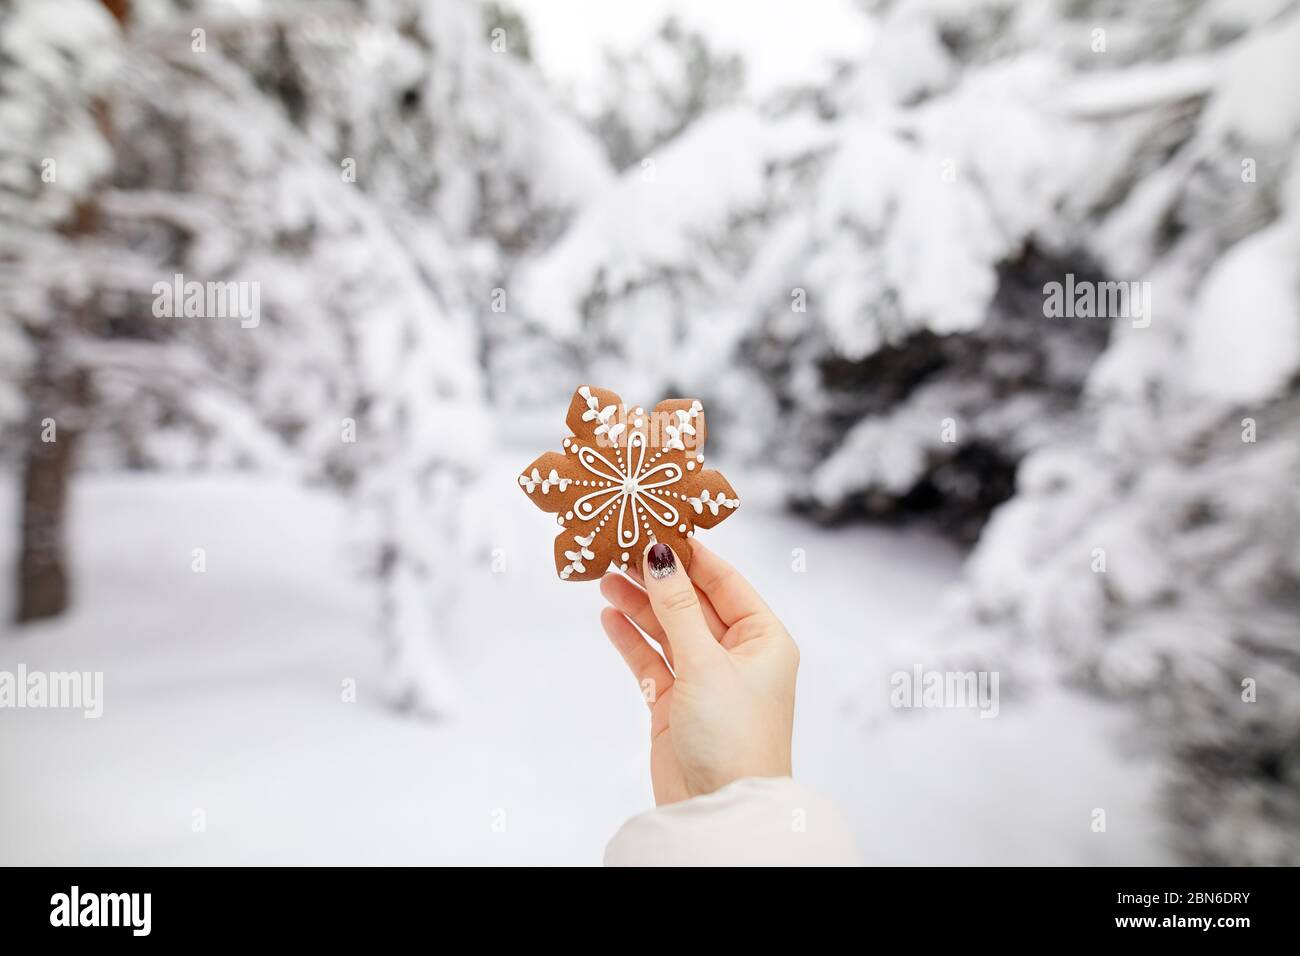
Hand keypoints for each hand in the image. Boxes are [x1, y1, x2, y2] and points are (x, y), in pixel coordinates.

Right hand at [599, 539, 798, 805]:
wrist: (718, 811)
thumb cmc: (733, 737)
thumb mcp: (705, 662)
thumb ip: (676, 607)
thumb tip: (659, 554)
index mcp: (764, 639)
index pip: (725, 581)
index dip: (690, 554)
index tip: (657, 525)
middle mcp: (737, 655)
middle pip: (691, 602)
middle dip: (657, 576)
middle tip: (619, 546)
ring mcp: (704, 679)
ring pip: (667, 628)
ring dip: (638, 603)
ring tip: (604, 575)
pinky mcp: (675, 703)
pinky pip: (651, 659)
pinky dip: (631, 638)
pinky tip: (609, 615)